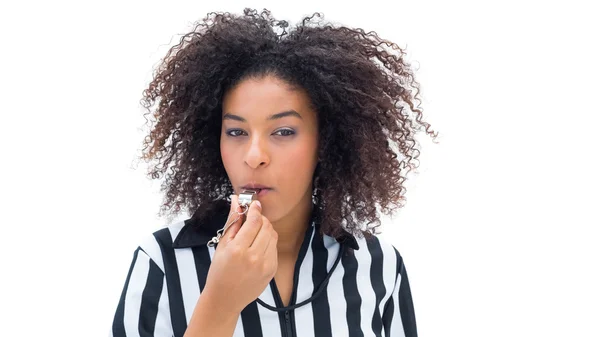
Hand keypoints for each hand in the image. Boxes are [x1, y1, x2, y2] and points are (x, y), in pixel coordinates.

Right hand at [203, 195, 278, 313]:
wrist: (225, 298)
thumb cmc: (219, 271)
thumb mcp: (222, 244)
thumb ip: (232, 221)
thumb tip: (236, 200)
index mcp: (238, 250)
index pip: (254, 222)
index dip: (255, 209)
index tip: (254, 204)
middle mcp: (254, 257)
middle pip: (266, 226)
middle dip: (260, 218)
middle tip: (252, 218)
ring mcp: (266, 265)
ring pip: (273, 236)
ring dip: (265, 229)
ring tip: (254, 233)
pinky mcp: (272, 270)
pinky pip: (274, 248)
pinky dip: (268, 242)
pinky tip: (257, 246)